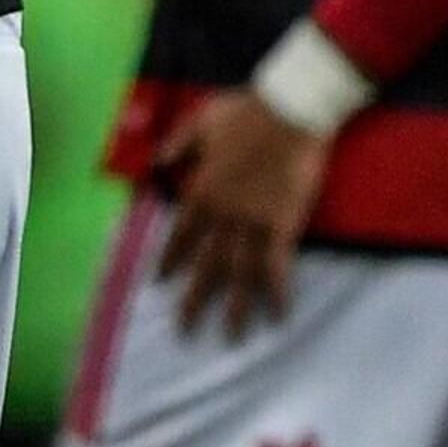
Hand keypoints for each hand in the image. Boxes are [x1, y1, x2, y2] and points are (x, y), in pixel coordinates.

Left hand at [155, 90, 328, 338]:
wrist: (291, 108)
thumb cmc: (246, 111)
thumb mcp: (200, 121)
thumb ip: (177, 145)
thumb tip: (156, 164)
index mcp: (201, 191)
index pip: (180, 236)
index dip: (170, 261)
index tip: (160, 284)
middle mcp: (224, 215)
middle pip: (206, 266)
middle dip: (194, 300)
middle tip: (184, 330)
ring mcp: (254, 223)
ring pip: (240, 274)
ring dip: (235, 308)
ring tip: (231, 338)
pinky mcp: (284, 225)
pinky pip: (278, 265)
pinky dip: (277, 292)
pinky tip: (278, 315)